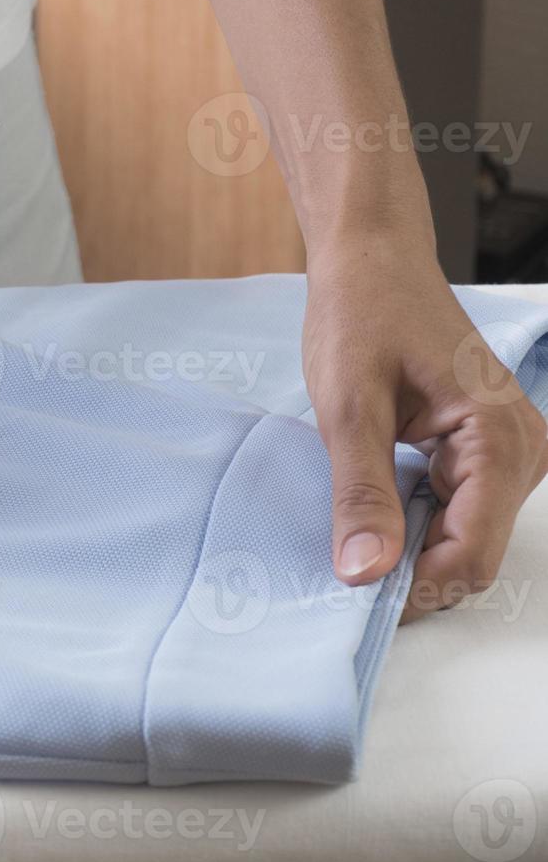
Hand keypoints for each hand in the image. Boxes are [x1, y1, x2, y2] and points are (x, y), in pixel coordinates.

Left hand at [303, 247, 547, 621]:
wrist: (373, 261)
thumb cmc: (361, 316)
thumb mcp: (347, 407)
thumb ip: (360, 492)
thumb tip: (366, 571)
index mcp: (498, 439)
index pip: (469, 552)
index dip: (413, 588)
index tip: (349, 600)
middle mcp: (522, 450)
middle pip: (471, 553)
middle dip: (410, 574)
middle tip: (339, 572)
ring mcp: (509, 452)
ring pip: (464, 538)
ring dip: (410, 551)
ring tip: (350, 540)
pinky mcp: (485, 451)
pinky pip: (457, 510)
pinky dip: (414, 524)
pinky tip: (370, 517)